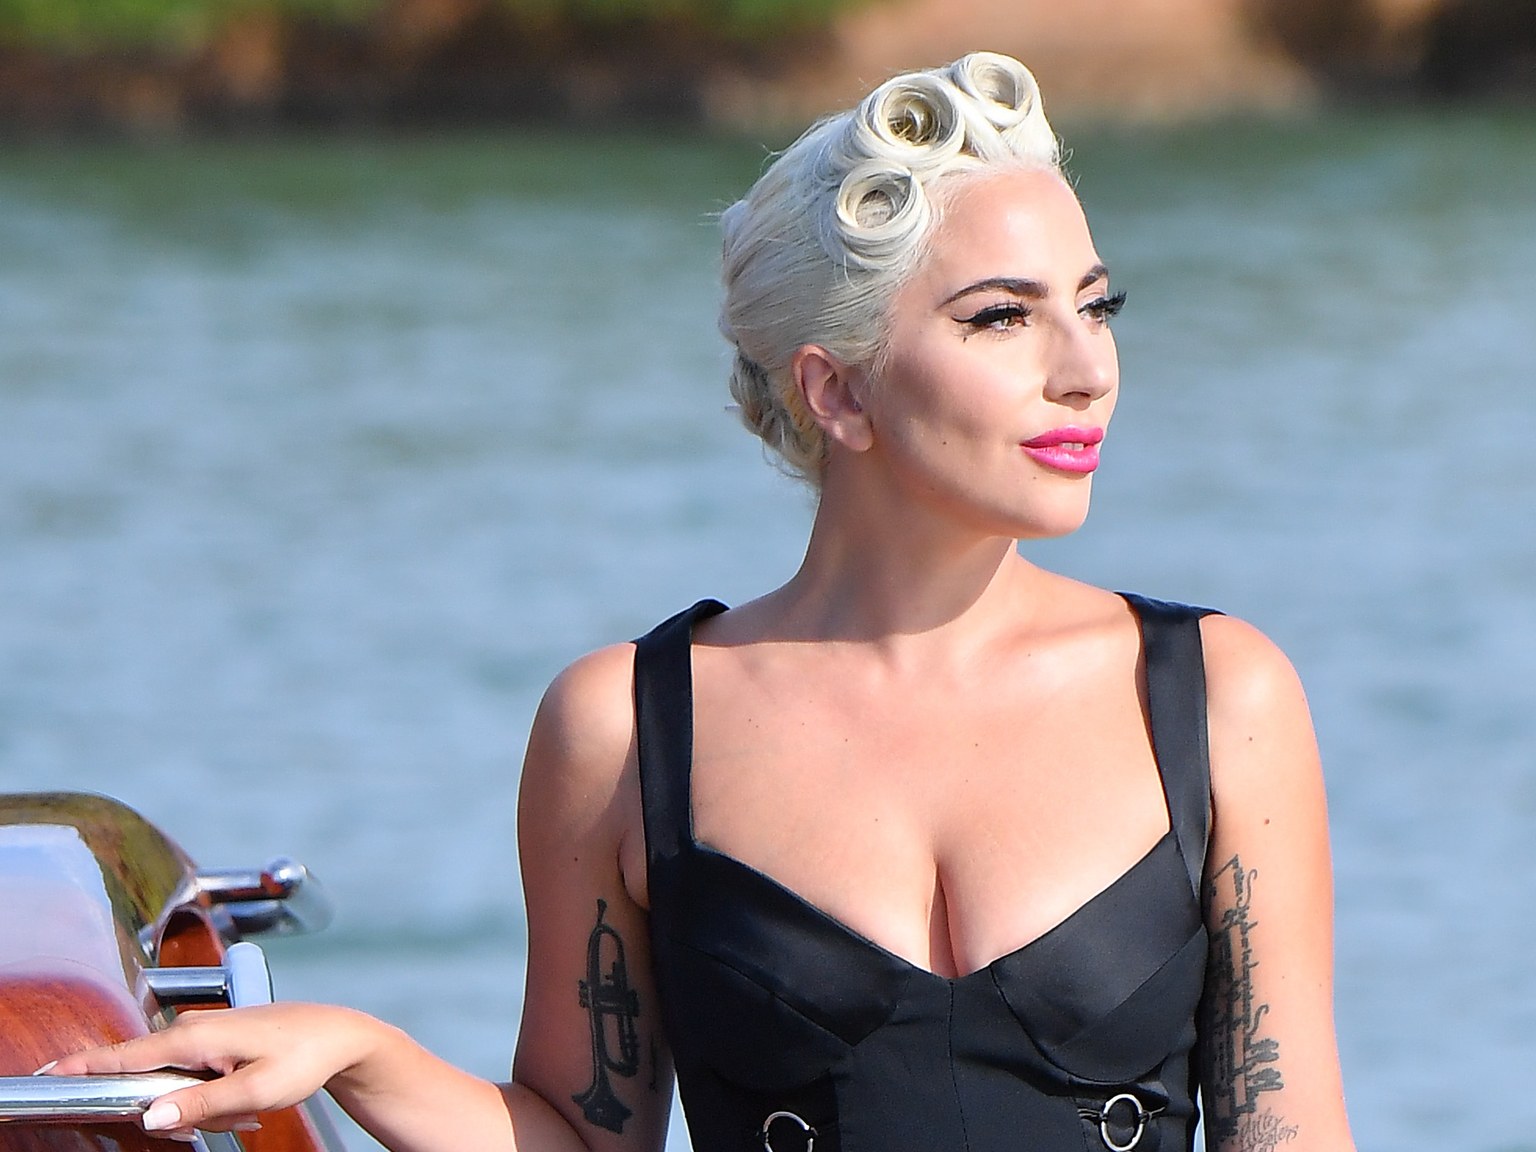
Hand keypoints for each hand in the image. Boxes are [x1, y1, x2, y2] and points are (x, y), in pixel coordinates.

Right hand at [44, 1002, 380, 1141]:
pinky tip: (245, 1094)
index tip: (50, 1075)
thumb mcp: (255, 1089)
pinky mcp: (216, 1043)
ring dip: (198, 1102)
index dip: (86, 1066)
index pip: (126, 1054)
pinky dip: (212, 1094)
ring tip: (245, 1099)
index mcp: (195, 1035)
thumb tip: (152, 1115)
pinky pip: (194, 1077)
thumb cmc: (306, 1054)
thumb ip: (201, 1104)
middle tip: (221, 1109)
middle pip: (147, 1074)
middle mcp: (194, 1028)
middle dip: (167, 1103)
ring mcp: (205, 1033)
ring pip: (174, 1081)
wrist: (340, 1036)